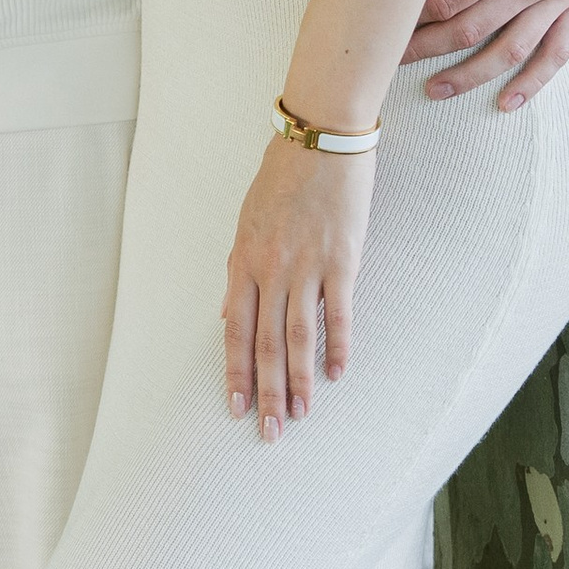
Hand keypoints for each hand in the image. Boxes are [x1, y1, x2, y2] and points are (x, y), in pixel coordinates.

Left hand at [223, 135, 377, 439]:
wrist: (322, 136)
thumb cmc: (283, 176)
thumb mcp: (247, 221)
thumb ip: (239, 270)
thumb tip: (225, 312)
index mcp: (243, 261)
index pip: (235, 331)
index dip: (235, 373)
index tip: (235, 407)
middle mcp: (271, 269)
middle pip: (265, 344)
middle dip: (265, 392)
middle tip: (269, 432)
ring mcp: (306, 267)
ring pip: (298, 338)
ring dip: (298, 381)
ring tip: (299, 415)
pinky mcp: (342, 260)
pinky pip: (338, 313)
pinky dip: (337, 347)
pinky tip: (335, 373)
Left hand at [404, 0, 568, 108]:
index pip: (450, 0)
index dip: (415, 18)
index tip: (387, 25)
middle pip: (474, 30)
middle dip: (428, 50)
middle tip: (392, 61)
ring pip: (512, 50)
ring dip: (471, 75)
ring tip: (435, 89)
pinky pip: (558, 51)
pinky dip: (534, 81)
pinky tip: (507, 101)